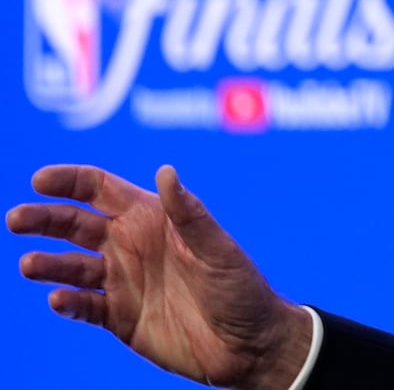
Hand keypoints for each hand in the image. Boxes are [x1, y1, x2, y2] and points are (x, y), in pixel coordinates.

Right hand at [8, 164, 312, 389]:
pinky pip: (84, 306)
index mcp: (153, 219)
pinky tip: (60, 300)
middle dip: (44, 218)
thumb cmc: (240, 289)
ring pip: (71, 266)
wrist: (247, 345)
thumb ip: (188, 214)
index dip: (70, 181)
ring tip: (31, 265)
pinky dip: (69, 303)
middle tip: (16, 219)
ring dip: (48, 263)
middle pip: (75, 224)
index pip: (101, 190)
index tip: (39, 180)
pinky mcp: (119, 317)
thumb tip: (165, 171)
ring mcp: (123, 282)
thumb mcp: (217, 249)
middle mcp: (132, 246)